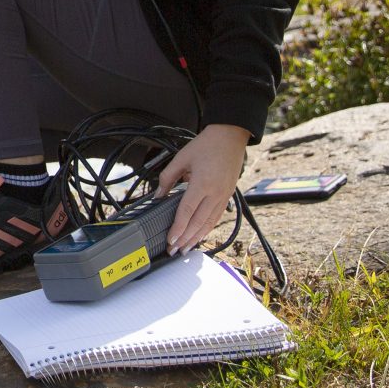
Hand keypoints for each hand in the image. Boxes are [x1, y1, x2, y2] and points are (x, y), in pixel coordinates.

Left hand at [156, 124, 249, 254]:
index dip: (178, 228)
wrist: (230, 137)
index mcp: (202, 183)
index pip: (187, 211)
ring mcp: (224, 196)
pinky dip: (207, 229)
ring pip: (209, 223)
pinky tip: (199, 235)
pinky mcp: (228, 196)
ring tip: (185, 249)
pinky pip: (217, 217)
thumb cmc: (207, 144)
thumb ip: (167, 178)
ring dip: (196, 237)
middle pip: (198, 222)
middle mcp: (215, 193)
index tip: (170, 240)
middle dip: (185, 239)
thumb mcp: (181, 158)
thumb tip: (158, 195)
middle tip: (174, 250)